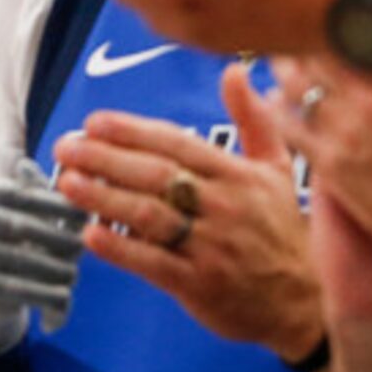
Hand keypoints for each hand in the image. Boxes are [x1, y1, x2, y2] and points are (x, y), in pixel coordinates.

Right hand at [0, 158, 87, 357]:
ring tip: (72, 275)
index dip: (59, 205)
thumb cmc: (17, 245)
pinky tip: (63, 297)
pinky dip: (42, 294)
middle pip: (21, 226)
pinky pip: (12, 289)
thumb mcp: (31, 219)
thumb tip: (87, 185)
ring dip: (52, 269)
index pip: (25, 194)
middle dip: (56, 238)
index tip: (87, 216)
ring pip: (18, 259)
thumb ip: (54, 202)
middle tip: (82, 249)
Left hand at [50, 65, 325, 364]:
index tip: (95, 122)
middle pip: (156, 175)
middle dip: (105, 158)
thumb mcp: (278, 168)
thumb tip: (235, 70)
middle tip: (67, 148)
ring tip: (68, 183)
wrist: (304, 300)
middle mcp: (224, 206)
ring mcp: (210, 246)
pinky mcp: (199, 284)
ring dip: (103, 197)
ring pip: (149, 215)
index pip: (178, 144)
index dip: (133, 131)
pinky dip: (120, 248)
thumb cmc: (282, 230)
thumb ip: (253, 118)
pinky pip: (153, 263)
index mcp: (239, 175)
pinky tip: (91, 235)